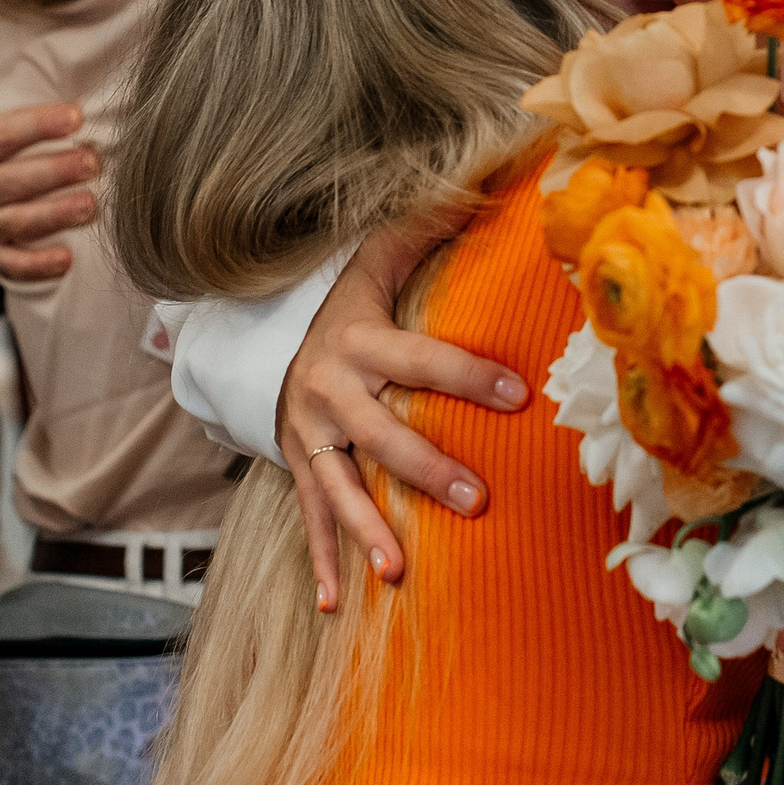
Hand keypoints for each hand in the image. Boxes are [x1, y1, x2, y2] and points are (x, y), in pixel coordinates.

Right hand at [0, 54, 95, 280]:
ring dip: (55, 214)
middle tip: (94, 162)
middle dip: (55, 170)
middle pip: (13, 180)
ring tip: (91, 204)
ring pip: (18, 221)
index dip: (39, 124)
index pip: (2, 135)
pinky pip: (13, 264)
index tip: (76, 115)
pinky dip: (39, 265)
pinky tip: (67, 258)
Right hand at [279, 214, 528, 610]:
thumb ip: (424, 227)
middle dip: (427, 468)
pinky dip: (321, 562)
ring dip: (369, 530)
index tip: (521, 391)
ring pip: (340, 487)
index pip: (422, 357)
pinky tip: (332, 605)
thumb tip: (484, 179)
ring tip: (398, 569)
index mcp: (358, 339)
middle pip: (382, 434)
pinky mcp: (297, 467)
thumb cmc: (343, 304)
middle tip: (478, 498)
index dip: (470, 373)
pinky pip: (309, 518)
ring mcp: (309, 436)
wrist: (262, 341)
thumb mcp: (375, 260)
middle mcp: (329, 391)